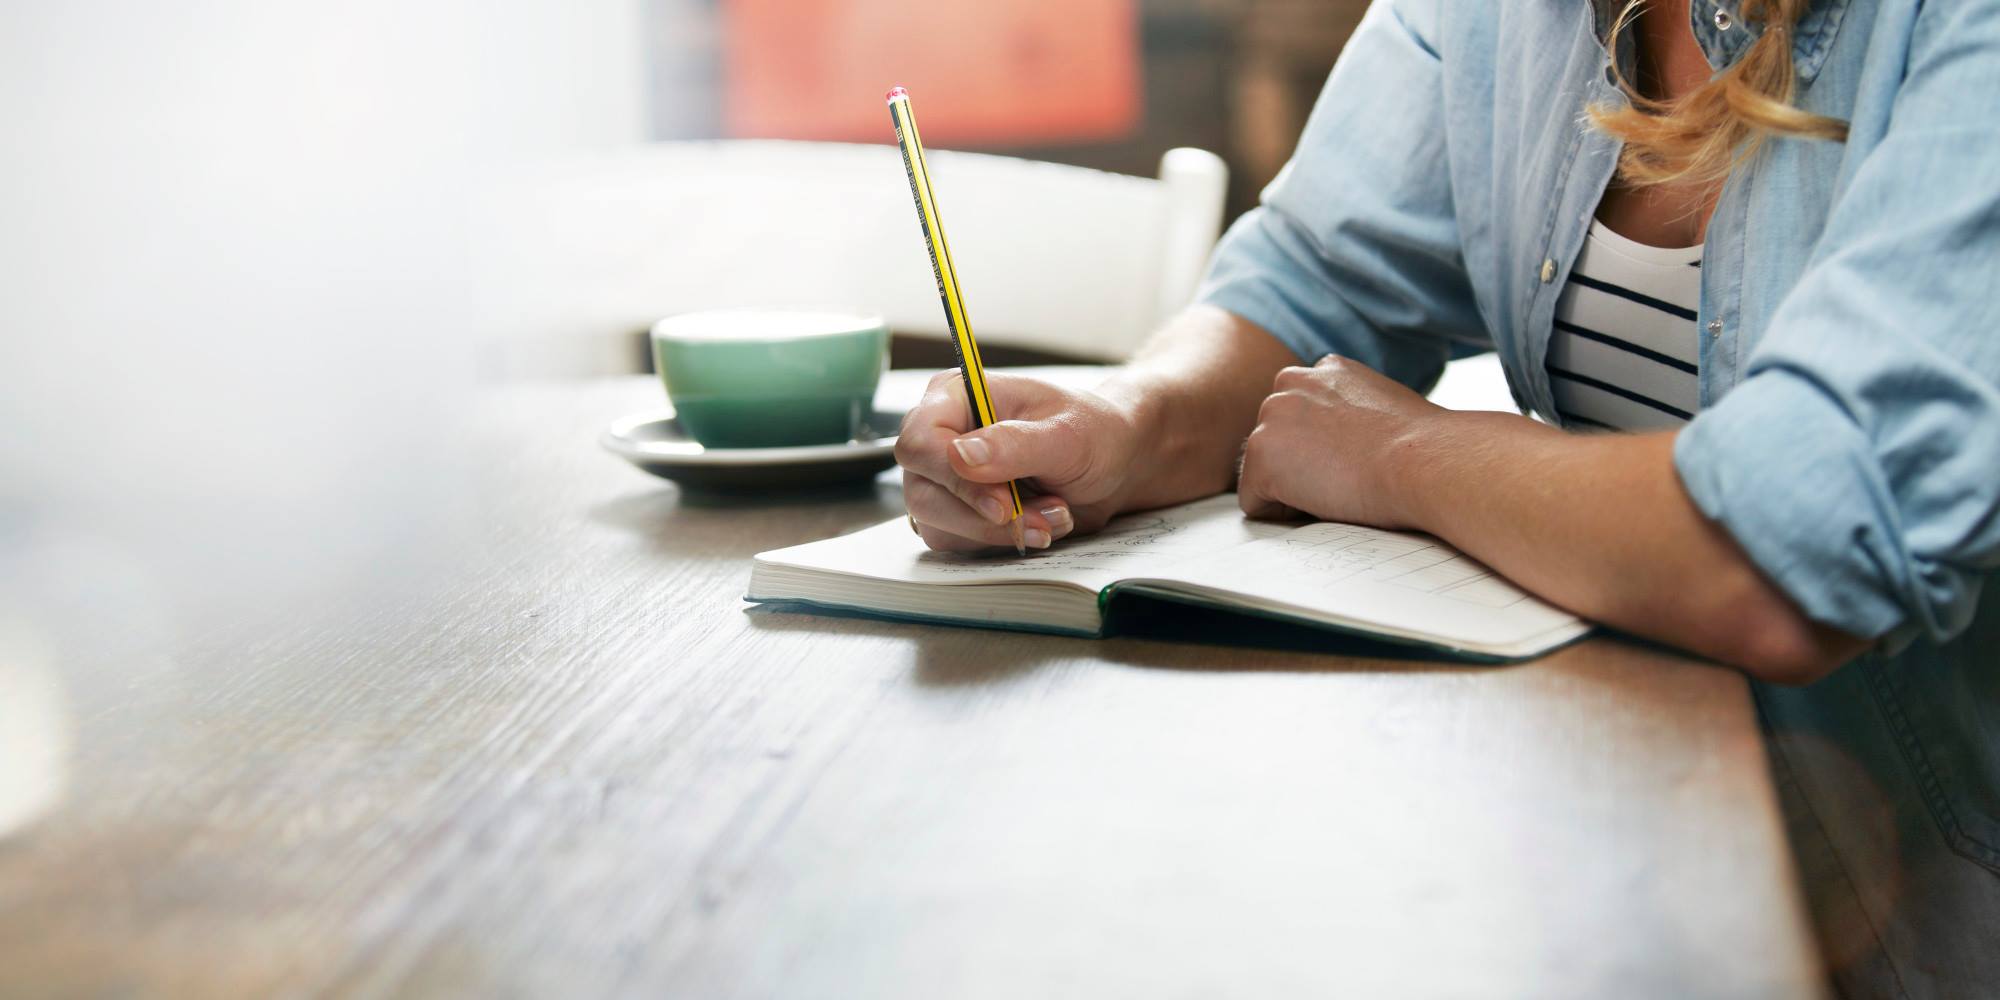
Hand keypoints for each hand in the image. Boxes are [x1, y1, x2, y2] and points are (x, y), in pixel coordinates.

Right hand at [895, 370, 1141, 552]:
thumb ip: (1014, 443)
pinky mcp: (957, 514)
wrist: (1112, 464)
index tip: (1004, 504)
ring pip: (939, 526)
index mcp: (954, 397)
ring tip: (1053, 514)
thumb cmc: (1091, 433)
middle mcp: (940, 438)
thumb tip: (961, 455)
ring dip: (1001, 533)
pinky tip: (1041, 524)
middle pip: (923, 494)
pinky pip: (960, 544)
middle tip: (1044, 518)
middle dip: (985, 518)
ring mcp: (944, 480)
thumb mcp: (1065, 434)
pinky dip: (1003, 543)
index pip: (920, 442)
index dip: (952, 479)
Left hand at [1237, 355, 1445, 528]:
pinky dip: (1282, 515)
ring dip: (1293, 489)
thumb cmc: (1422, 448)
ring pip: (1265, 472)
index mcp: (1326, 370)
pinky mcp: (1261, 454)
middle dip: (1301, 467)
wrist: (1424, 461)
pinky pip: (1254, 503)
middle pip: (1277, 444)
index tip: (1353, 461)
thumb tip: (1341, 440)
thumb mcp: (1386, 406)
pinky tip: (1323, 502)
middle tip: (1348, 477)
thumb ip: (1351, 412)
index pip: (1300, 417)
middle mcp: (1291, 382)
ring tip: (1340, 486)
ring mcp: (1271, 416)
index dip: (1323, 450)